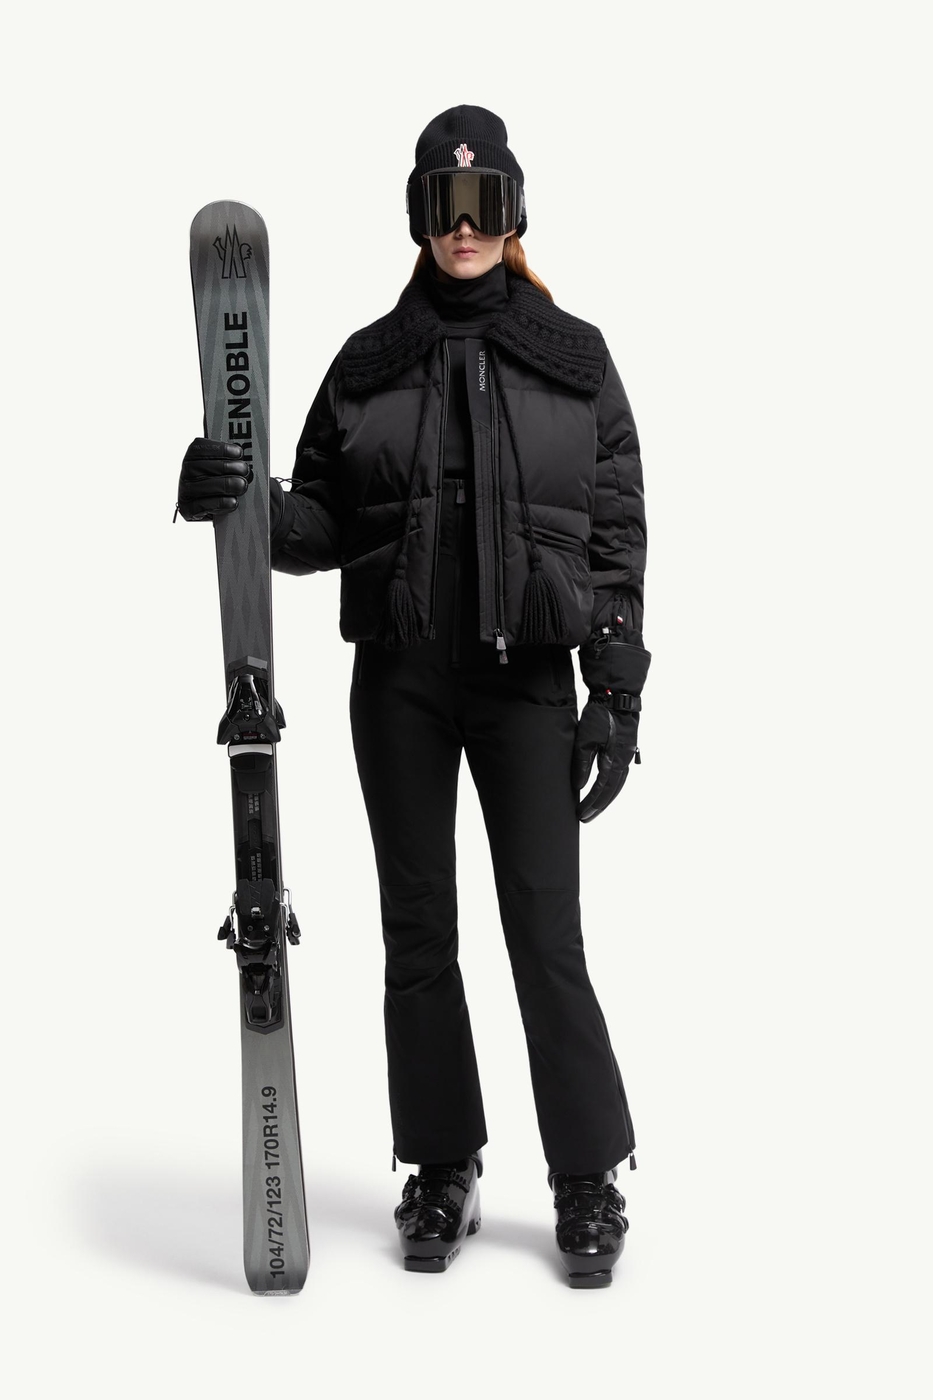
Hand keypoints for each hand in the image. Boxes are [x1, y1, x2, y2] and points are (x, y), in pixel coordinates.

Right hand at [176, 438, 250, 520]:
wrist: (212, 509)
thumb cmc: (219, 484)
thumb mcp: (223, 470)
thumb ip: (230, 461)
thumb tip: (246, 459)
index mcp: (191, 459)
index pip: (199, 448)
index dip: (220, 449)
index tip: (238, 452)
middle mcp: (185, 474)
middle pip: (202, 466)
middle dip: (226, 467)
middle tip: (245, 470)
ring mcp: (184, 492)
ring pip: (203, 486)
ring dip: (226, 485)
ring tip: (242, 486)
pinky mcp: (187, 509)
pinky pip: (201, 506)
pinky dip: (219, 503)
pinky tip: (233, 501)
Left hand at [571, 697, 638, 821]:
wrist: (618, 697)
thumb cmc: (601, 716)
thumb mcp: (585, 739)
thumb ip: (582, 764)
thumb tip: (579, 786)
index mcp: (614, 761)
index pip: (601, 790)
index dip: (590, 804)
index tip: (580, 814)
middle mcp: (623, 762)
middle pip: (611, 792)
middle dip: (598, 807)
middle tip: (585, 818)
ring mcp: (627, 757)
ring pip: (617, 786)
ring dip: (605, 799)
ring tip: (593, 809)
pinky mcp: (626, 752)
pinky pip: (619, 777)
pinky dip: (611, 788)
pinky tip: (604, 791)